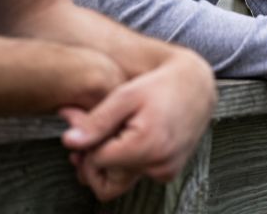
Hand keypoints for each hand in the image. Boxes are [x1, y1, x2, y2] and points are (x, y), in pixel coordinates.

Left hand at [61, 50, 215, 200]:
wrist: (196, 85)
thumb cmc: (161, 85)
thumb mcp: (125, 95)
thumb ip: (97, 121)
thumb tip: (69, 142)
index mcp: (146, 145)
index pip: (96, 162)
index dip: (84, 145)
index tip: (81, 125)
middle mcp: (158, 164)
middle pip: (106, 182)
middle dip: (93, 161)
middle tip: (88, 137)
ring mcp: (166, 170)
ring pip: (121, 180)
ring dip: (110, 161)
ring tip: (109, 133)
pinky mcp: (169, 171)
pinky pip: (137, 174)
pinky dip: (127, 161)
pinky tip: (127, 137)